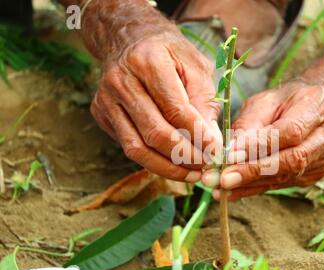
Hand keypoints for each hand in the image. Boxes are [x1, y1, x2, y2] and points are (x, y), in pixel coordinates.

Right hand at [86, 2, 221, 181]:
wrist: (129, 39)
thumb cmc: (169, 53)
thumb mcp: (196, 65)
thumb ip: (204, 100)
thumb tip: (210, 140)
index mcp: (147, 61)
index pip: (175, 109)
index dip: (198, 135)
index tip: (217, 151)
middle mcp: (121, 81)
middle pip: (154, 133)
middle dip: (185, 156)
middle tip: (207, 166)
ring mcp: (106, 100)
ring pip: (136, 148)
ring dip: (167, 167)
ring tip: (192, 173)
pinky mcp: (101, 114)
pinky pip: (128, 146)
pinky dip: (153, 160)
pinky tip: (174, 164)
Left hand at [202, 80, 323, 199]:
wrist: (316, 107)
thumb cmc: (286, 99)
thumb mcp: (266, 100)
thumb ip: (250, 124)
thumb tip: (230, 152)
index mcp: (319, 105)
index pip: (290, 132)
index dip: (260, 147)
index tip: (230, 157)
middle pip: (292, 159)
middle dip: (254, 171)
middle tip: (223, 180)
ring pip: (288, 176)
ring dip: (253, 184)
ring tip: (223, 188)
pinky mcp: (317, 173)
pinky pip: (285, 183)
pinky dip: (259, 187)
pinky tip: (237, 190)